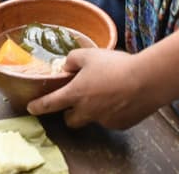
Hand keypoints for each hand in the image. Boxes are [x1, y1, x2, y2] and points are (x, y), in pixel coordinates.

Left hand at [28, 49, 163, 129]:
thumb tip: (66, 65)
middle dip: (70, 113)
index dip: (39, 106)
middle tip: (76, 101)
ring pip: (93, 119)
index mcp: (76, 94)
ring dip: (94, 110)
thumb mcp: (90, 54)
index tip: (31, 108)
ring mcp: (104, 120)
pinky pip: (111, 119)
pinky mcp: (120, 125)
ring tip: (108, 92)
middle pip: (71, 120)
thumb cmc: (115, 65)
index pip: (51, 103)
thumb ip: (73, 59)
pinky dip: (112, 111)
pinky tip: (122, 97)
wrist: (146, 81)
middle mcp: (87, 111)